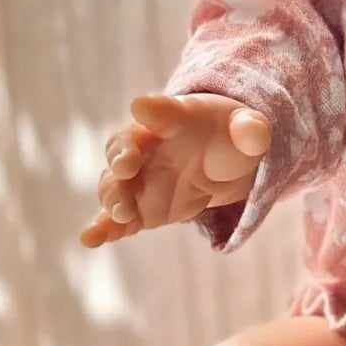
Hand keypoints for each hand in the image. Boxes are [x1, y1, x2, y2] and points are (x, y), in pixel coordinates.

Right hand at [78, 93, 270, 246]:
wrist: (220, 162)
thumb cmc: (230, 137)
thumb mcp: (248, 132)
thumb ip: (251, 131)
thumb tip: (256, 133)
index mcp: (175, 119)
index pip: (162, 110)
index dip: (153, 109)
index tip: (141, 107)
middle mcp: (147, 145)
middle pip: (123, 145)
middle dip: (122, 154)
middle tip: (126, 165)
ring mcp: (138, 177)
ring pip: (115, 183)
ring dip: (114, 195)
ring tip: (123, 212)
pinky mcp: (138, 208)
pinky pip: (115, 218)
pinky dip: (102, 228)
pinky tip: (90, 239)